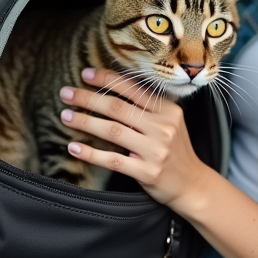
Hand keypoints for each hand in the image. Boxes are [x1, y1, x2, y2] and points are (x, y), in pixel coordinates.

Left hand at [59, 67, 213, 210]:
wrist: (192, 184)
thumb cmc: (175, 150)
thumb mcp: (170, 122)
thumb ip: (148, 107)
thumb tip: (112, 88)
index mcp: (168, 110)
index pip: (133, 89)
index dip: (107, 80)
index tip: (85, 74)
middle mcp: (163, 127)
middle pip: (118, 108)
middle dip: (88, 98)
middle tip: (66, 93)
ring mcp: (155, 150)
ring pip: (113, 131)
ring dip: (85, 122)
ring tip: (65, 116)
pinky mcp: (146, 172)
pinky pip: (112, 160)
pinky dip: (90, 153)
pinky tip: (74, 147)